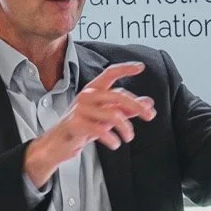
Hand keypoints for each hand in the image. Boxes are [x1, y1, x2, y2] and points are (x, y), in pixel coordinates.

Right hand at [23, 62, 155, 187]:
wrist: (59, 143)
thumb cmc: (83, 126)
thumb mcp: (106, 115)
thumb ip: (126, 109)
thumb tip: (148, 103)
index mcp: (93, 90)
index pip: (110, 73)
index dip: (125, 69)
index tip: (140, 67)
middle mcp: (87, 96)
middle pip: (118, 95)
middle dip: (137, 106)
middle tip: (150, 116)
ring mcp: (80, 110)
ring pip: (113, 115)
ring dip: (126, 128)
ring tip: (128, 137)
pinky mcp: (76, 124)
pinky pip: (100, 130)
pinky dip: (112, 139)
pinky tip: (115, 143)